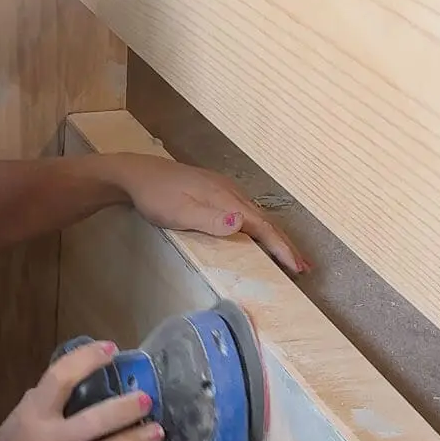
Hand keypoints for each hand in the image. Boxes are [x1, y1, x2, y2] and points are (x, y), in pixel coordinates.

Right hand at [0, 341, 163, 440]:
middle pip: (95, 421)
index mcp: (32, 416)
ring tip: (157, 431)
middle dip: (126, 409)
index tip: (110, 349)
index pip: (60, 379)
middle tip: (146, 399)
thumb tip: (89, 375)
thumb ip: (49, 400)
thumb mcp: (20, 418)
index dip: (87, 359)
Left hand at [105, 154, 309, 274]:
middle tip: (302, 266)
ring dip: (274, 236)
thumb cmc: (156, 197)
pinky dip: (259, 226)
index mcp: (226, 200)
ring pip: (257, 215)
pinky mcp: (214, 190)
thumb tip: (242, 223)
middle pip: (265, 221)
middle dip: (285, 244)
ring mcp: (223, 189)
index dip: (281, 247)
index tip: (297, 266)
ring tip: (287, 255)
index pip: (262, 227)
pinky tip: (257, 234)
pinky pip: (246, 210)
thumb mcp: (179, 212)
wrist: (136, 173)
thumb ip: (210, 219)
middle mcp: (231, 192)